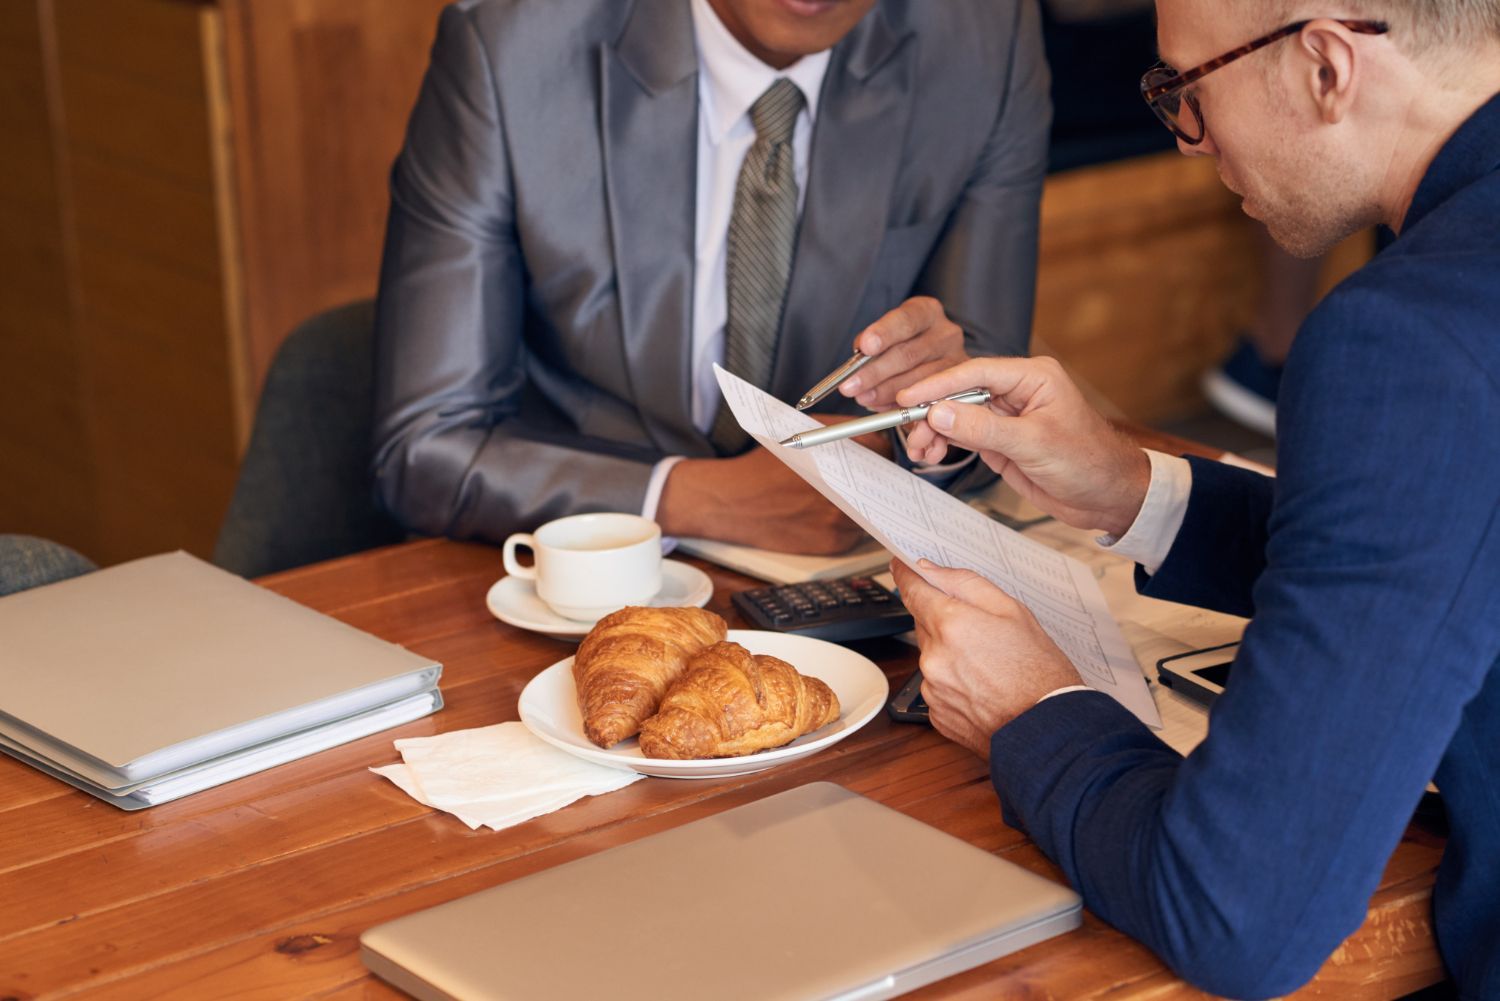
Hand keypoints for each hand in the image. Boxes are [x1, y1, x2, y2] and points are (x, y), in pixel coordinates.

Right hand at [657, 446, 865, 554]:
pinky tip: (828, 512)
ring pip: (871, 507)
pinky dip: (848, 521)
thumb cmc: (761, 467)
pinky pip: (855, 530)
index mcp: (836, 455)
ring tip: (846, 492)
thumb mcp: (797, 430)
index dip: (882, 448)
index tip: (878, 450)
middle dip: (875, 474)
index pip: (883, 448)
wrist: (731, 503)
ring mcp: (840, 520)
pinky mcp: (834, 544)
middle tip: (867, 471)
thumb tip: (870, 429)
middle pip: (882, 480)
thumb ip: (838, 428)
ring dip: (865, 500)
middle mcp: (844, 489)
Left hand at [837, 297, 969, 411]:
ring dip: (886, 393)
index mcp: (927, 312)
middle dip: (875, 373)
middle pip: (909, 354)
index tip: (865, 347)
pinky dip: (902, 407)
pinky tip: (883, 408)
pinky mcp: (959, 388)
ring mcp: (957, 361)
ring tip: (863, 398)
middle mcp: (947, 334)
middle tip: (851, 386)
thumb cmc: (903, 344)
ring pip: (917, 381)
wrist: (932, 359)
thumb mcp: (888, 335)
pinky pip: (927, 401)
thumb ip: (873, 344)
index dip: (884, 333)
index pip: (906, 319)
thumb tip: (860, 355)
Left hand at [891, 559, 1082, 758]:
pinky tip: (983, 687)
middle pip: (925, 625)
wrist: (1047, 731)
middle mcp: (934, 657)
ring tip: (990, 666)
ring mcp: (932, 689)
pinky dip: (954, 682)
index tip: (900, 566)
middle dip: (945, 621)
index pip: (913, 590)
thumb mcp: (1013, 611)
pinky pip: (937, 687)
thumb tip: (931, 570)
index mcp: (951, 625)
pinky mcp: (936, 714)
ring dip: (951, 654)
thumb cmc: (1039, 672)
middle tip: (980, 631)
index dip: (906, 575)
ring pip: (932, 657)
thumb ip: (965, 584)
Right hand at [896, 357, 1149, 536]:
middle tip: (910, 431)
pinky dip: (944, 444)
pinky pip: (963, 436)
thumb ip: (983, 427)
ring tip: (920, 451)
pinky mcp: (1000, 441)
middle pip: (960, 393)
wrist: (1107, 498)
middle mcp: (1017, 392)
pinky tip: (931, 455)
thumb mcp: (1033, 443)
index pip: (976, 372)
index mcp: (1032, 377)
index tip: (909, 397)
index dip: (939, 384)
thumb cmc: (1087, 462)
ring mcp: (1006, 417)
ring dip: (934, 432)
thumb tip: (939, 413)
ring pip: (957, 416)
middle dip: (932, 412)